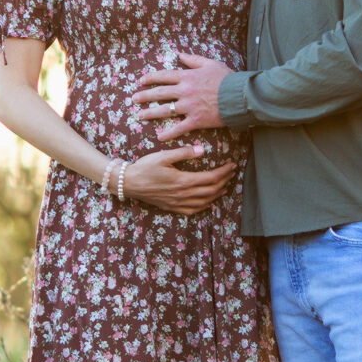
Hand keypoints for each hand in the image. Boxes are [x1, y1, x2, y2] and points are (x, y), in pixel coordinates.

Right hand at [122, 145, 236, 214]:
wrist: (129, 183)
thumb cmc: (145, 167)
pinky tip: (208, 202)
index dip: (224, 172)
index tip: (232, 165)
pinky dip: (204, 206)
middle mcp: (183, 194)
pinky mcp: (172, 208)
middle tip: (232, 173)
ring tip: (225, 186)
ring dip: (217, 194)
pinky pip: (193, 210)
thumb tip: (202, 150)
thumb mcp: (163, 155)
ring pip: (204, 202)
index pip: (211, 178)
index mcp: (183, 181)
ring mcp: (178, 203)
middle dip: (224, 181)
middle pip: (211, 190)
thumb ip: (184, 153)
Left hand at [133, 53, 231, 139]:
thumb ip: (193, 59)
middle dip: (144, 95)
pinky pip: (179, 128)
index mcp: (187, 76)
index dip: (150, 78)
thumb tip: (179, 53)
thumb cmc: (227, 78)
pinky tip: (159, 137)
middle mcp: (185, 91)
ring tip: (140, 115)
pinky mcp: (196, 120)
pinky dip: (168, 133)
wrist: (240, 96)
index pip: (163, 76)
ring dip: (150, 113)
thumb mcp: (210, 63)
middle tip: (134, 99)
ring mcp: (189, 106)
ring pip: (164, 110)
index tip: (141, 81)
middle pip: (159, 93)